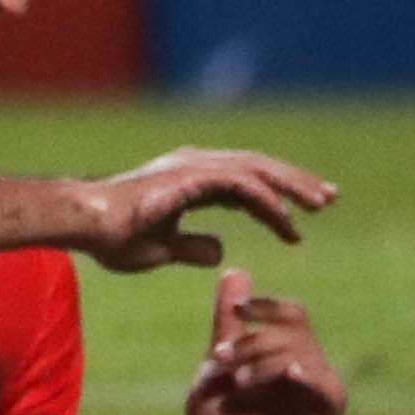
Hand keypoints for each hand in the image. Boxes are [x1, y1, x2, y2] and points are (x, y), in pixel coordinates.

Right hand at [79, 145, 336, 272]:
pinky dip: (265, 201)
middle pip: (257, 169)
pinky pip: (239, 186)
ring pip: (255, 170)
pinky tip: (285, 219)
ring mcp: (191, 167)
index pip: (245, 182)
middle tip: (329, 199)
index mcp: (189, 179)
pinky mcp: (188, 177)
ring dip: (290, 186)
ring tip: (320, 205)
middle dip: (296, 182)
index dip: (276, 197)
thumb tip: (220, 248)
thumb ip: (191, 246)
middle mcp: (194, 165)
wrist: (85, 223)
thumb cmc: (113, 236)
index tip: (304, 217)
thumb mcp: (162, 249)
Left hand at [177, 268, 348, 414]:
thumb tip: (235, 271)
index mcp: (286, 351)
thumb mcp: (218, 360)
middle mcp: (307, 368)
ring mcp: (318, 394)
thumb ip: (229, 319)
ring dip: (266, 360)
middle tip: (221, 358)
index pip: (293, 314)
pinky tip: (292, 373)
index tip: (238, 310)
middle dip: (253, 341)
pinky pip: (329, 392)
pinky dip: (311, 377)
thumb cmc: (216, 409)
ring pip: (305, 356)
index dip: (267, 306)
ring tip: (237, 380)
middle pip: (294, 334)